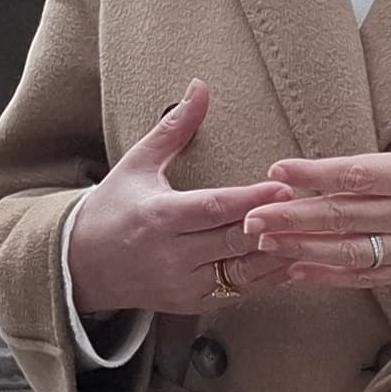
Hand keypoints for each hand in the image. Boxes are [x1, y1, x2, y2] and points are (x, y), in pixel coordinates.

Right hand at [64, 81, 298, 315]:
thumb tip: (200, 87)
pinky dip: (266, 278)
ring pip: (241, 272)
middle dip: (273, 226)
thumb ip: (175, 128)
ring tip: (308, 234)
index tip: (284, 186)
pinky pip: (237, 293)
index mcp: (159, 217)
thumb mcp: (139, 164)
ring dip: (277, 255)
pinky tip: (290, 261)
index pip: (214, 208)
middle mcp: (171, 255)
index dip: (251, 199)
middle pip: (233, 241)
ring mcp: (182, 285)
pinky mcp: (191, 304)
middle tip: (308, 207)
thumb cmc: (112, 208)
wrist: (81, 266)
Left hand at [245, 40, 390, 287]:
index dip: (314, 174)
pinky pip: (369, 276)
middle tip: (251, 216)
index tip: (278, 171)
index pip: (357, 175)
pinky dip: (332, 276)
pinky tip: (302, 271)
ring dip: (303, 249)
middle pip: (342, 218)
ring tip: (264, 245)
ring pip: (349, 252)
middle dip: (293, 218)